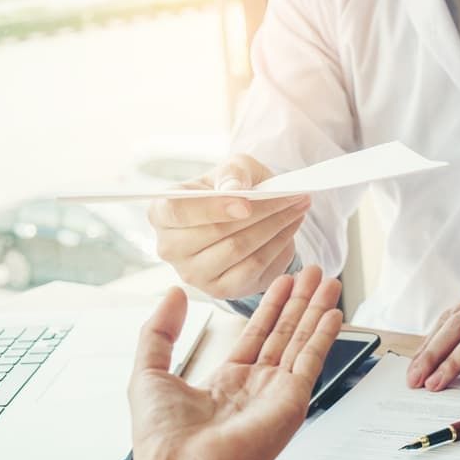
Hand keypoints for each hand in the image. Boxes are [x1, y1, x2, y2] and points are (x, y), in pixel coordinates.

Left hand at [127, 265, 342, 459]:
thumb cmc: (161, 439)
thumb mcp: (148, 372)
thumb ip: (160, 332)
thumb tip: (172, 294)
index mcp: (228, 383)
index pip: (257, 335)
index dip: (272, 306)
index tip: (285, 280)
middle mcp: (257, 387)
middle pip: (285, 333)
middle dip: (300, 301)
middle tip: (315, 271)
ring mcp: (277, 394)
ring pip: (301, 341)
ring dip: (316, 310)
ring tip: (329, 280)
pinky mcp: (292, 402)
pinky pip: (312, 361)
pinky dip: (324, 335)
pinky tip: (333, 312)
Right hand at [148, 154, 310, 299]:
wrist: (244, 218)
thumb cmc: (231, 189)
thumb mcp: (233, 169)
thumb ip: (233, 173)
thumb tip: (234, 190)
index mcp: (162, 212)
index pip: (178, 211)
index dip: (213, 208)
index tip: (247, 203)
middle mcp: (170, 247)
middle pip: (216, 232)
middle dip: (260, 212)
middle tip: (292, 197)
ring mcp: (194, 273)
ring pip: (239, 249)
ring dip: (275, 226)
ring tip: (297, 207)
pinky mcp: (220, 290)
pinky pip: (254, 266)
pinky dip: (278, 244)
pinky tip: (291, 227)